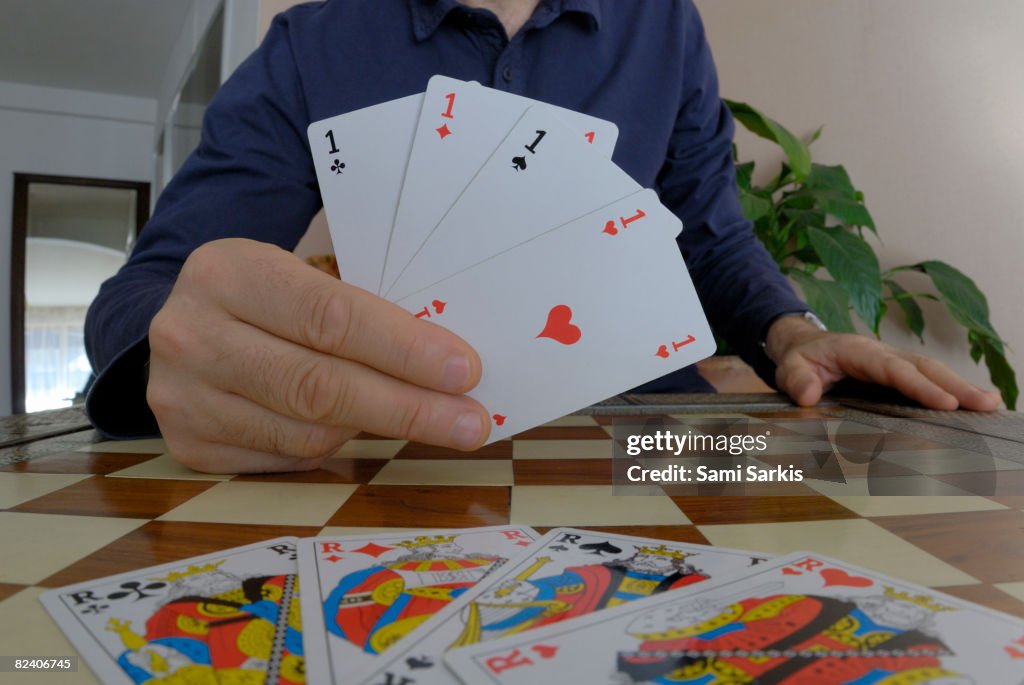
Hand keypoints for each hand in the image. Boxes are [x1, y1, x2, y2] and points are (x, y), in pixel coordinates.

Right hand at [147, 238, 489, 472]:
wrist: (173, 323)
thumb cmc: (263, 298)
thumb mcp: (298, 275)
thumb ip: (358, 310)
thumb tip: (447, 363)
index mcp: (228, 272)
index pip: (330, 316)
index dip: (403, 348)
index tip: (465, 370)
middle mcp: (192, 335)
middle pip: (319, 386)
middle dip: (409, 407)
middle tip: (471, 422)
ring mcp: (181, 397)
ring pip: (306, 432)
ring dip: (375, 429)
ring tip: (420, 416)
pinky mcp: (187, 444)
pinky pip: (286, 459)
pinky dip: (332, 446)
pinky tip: (355, 427)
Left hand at [764, 315, 1001, 410]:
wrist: (804, 346)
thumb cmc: (801, 357)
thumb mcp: (790, 366)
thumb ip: (796, 379)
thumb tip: (808, 395)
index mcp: (859, 351)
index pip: (893, 369)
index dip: (920, 386)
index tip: (945, 403)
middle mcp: (883, 354)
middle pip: (923, 367)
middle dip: (955, 385)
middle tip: (986, 405)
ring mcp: (893, 362)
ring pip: (931, 372)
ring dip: (961, 388)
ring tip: (991, 406)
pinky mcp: (898, 372)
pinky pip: (927, 379)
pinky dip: (952, 390)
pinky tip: (976, 404)